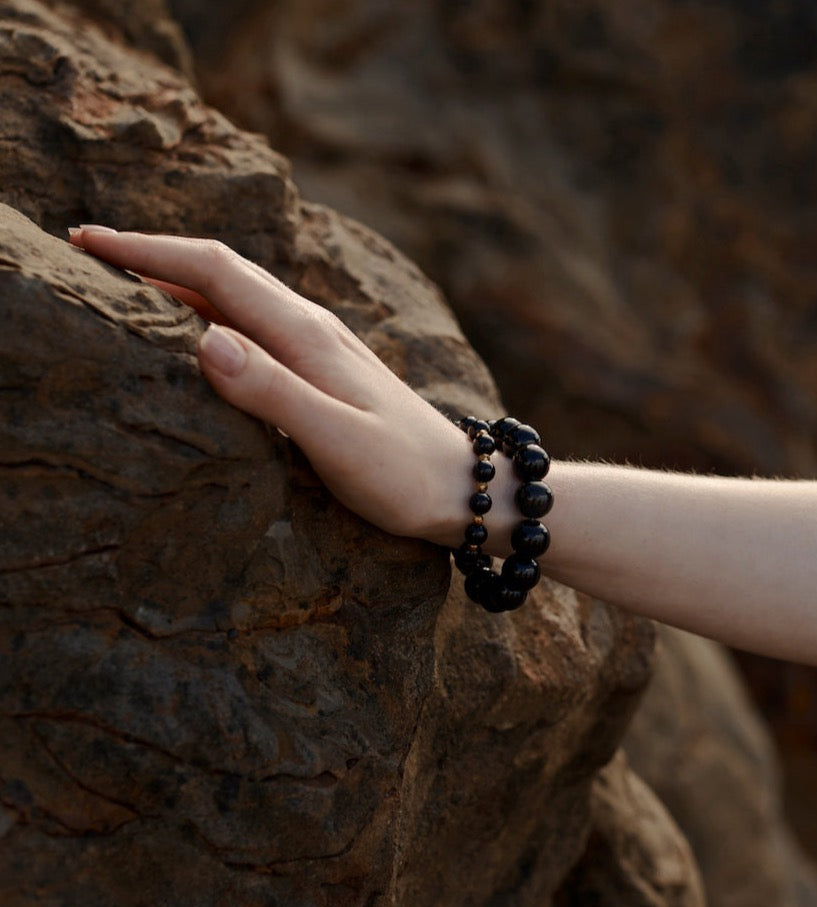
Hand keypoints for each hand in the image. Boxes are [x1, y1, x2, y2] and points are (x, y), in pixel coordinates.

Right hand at [68, 226, 482, 546]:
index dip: (149, 252)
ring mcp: (321, 346)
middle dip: (154, 256)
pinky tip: (198, 331)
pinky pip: (257, 325)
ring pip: (239, 296)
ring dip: (181, 282)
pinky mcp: (326, 369)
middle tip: (88, 251)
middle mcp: (312, 328)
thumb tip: (204, 339)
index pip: (216, 272)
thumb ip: (273, 394)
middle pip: (223, 272)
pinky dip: (213, 314)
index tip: (87, 242)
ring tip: (124, 284)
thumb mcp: (337, 441)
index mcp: (307, 336)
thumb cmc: (403, 475)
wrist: (462, 486)